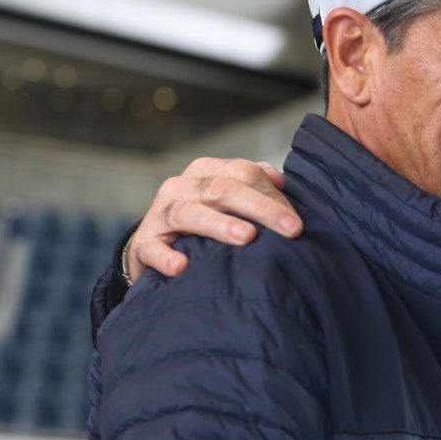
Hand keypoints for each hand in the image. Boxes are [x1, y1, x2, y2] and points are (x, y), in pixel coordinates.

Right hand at [127, 157, 302, 281]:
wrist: (157, 249)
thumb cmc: (206, 223)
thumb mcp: (230, 202)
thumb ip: (257, 188)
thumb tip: (282, 182)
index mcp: (208, 172)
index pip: (245, 173)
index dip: (273, 196)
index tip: (297, 222)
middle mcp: (183, 186)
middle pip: (224, 189)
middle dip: (261, 208)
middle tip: (291, 229)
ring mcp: (160, 214)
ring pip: (190, 212)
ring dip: (219, 225)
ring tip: (246, 237)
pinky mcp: (143, 244)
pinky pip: (152, 249)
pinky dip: (166, 257)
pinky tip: (182, 267)